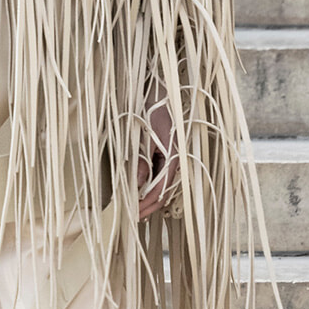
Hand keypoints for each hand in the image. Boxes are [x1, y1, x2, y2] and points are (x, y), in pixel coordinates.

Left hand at [136, 102, 179, 219]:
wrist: (158, 92)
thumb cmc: (153, 109)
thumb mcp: (144, 135)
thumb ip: (141, 159)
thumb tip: (137, 182)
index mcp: (174, 156)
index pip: (162, 188)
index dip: (148, 202)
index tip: (135, 212)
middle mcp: (175, 159)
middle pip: (163, 190)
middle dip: (148, 204)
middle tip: (133, 215)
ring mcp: (170, 157)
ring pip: (161, 184)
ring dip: (148, 196)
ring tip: (135, 207)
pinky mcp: (164, 154)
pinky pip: (158, 174)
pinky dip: (148, 184)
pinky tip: (139, 190)